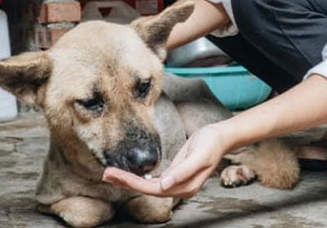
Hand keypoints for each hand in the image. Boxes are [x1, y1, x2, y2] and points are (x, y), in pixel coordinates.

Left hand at [102, 123, 228, 198]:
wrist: (221, 137)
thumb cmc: (211, 143)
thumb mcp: (199, 155)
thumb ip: (182, 171)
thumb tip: (164, 185)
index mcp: (185, 187)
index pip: (153, 189)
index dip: (133, 184)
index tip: (115, 175)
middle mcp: (180, 189)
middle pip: (148, 189)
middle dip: (126, 183)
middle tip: (106, 174)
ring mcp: (177, 184)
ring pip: (149, 186)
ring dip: (130, 181)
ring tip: (111, 174)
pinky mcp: (175, 176)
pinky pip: (154, 181)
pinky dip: (139, 178)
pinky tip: (129, 176)